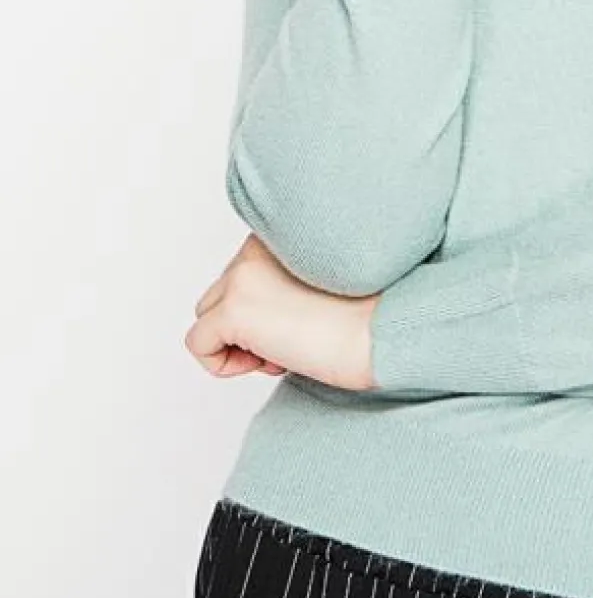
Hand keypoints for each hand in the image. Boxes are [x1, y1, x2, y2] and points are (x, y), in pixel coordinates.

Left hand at [185, 232, 378, 390]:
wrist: (388, 331)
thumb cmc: (372, 316)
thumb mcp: (325, 282)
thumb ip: (285, 281)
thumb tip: (254, 318)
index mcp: (281, 232)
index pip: (247, 274)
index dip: (268, 308)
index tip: (304, 321)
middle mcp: (256, 246)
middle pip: (223, 293)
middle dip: (251, 326)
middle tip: (295, 342)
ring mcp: (243, 276)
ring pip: (207, 316)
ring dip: (239, 343)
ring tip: (284, 351)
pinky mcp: (234, 310)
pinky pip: (199, 345)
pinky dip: (223, 364)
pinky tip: (270, 362)